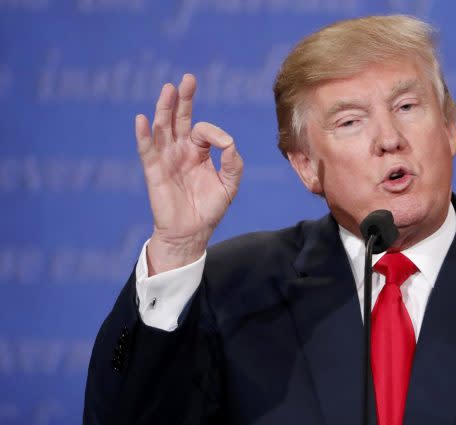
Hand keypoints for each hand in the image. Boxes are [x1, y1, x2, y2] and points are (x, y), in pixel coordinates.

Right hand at [135, 74, 243, 274]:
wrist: (191, 232)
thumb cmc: (210, 208)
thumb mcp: (230, 184)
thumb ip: (233, 161)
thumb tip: (228, 141)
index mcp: (199, 152)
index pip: (203, 130)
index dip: (214, 133)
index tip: (224, 144)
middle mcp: (180, 150)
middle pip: (179, 118)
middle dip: (184, 99)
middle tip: (188, 79)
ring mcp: (166, 158)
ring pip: (162, 128)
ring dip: (164, 108)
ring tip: (168, 89)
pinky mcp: (154, 170)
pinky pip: (147, 149)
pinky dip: (144, 134)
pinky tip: (142, 119)